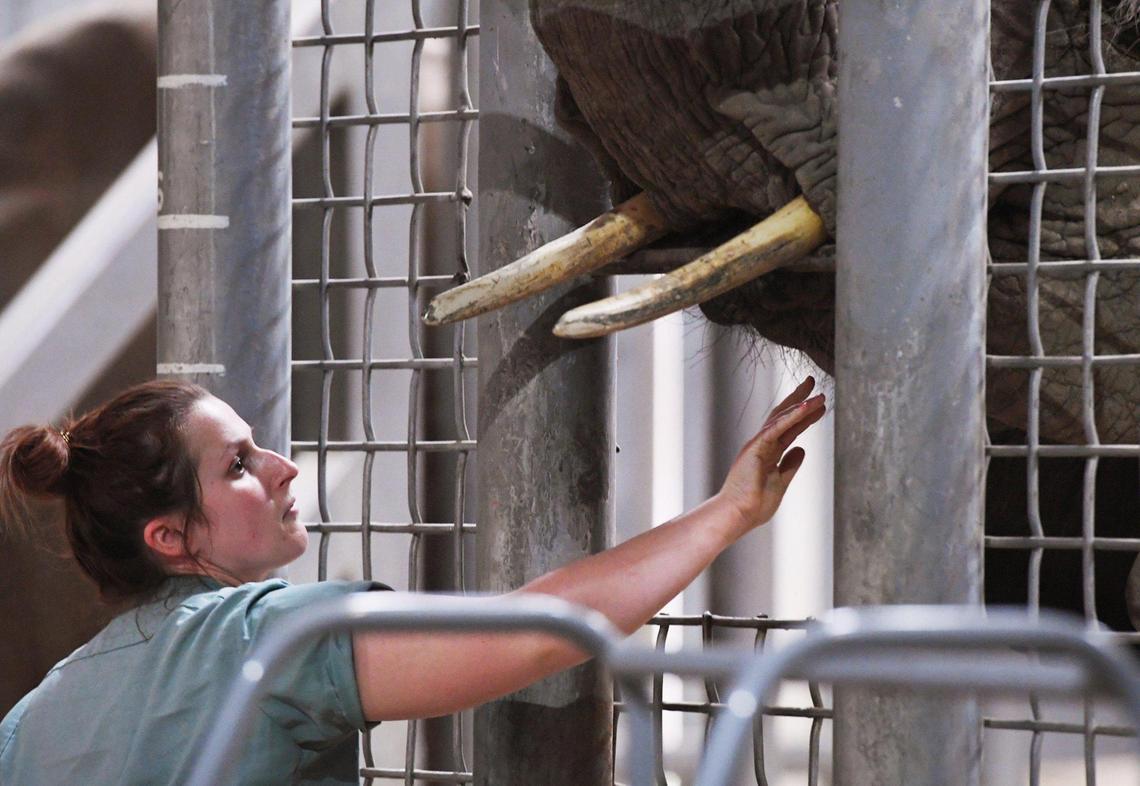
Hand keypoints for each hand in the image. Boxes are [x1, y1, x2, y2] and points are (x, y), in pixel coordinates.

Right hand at [716, 376, 826, 533]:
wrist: (737, 515)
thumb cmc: (753, 504)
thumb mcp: (780, 482)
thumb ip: (790, 465)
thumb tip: (801, 450)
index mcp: (767, 453)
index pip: (789, 428)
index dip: (804, 415)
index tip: (819, 404)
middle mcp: (762, 444)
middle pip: (783, 416)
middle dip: (799, 398)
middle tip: (812, 382)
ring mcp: (758, 445)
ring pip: (781, 418)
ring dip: (801, 405)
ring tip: (819, 395)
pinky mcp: (756, 448)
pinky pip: (776, 429)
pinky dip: (791, 417)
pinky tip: (805, 407)